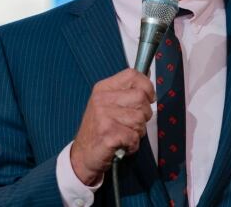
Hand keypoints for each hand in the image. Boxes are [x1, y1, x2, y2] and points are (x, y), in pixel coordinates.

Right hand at [70, 68, 154, 184]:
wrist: (82, 155)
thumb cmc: (99, 130)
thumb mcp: (108, 104)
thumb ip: (127, 91)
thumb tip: (147, 75)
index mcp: (103, 89)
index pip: (133, 75)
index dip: (147, 86)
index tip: (148, 98)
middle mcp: (102, 100)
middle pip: (141, 97)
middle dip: (144, 114)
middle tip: (133, 123)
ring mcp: (104, 117)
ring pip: (140, 119)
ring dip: (138, 131)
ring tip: (125, 134)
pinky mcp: (108, 135)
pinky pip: (134, 137)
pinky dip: (132, 145)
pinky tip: (122, 145)